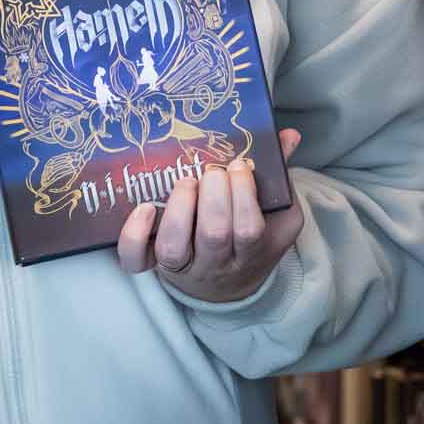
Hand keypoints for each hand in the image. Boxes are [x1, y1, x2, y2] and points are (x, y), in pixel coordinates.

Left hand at [115, 128, 304, 303]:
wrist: (226, 287)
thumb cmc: (249, 239)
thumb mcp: (274, 215)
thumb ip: (277, 176)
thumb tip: (287, 136)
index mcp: (249, 251)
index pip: (249, 231)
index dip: (243, 196)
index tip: (239, 165)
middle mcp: (215, 263)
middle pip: (214, 237)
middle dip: (214, 198)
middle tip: (213, 172)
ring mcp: (183, 266)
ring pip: (174, 248)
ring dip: (179, 210)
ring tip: (186, 182)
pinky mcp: (153, 265)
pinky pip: (135, 260)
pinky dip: (135, 235)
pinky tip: (145, 208)